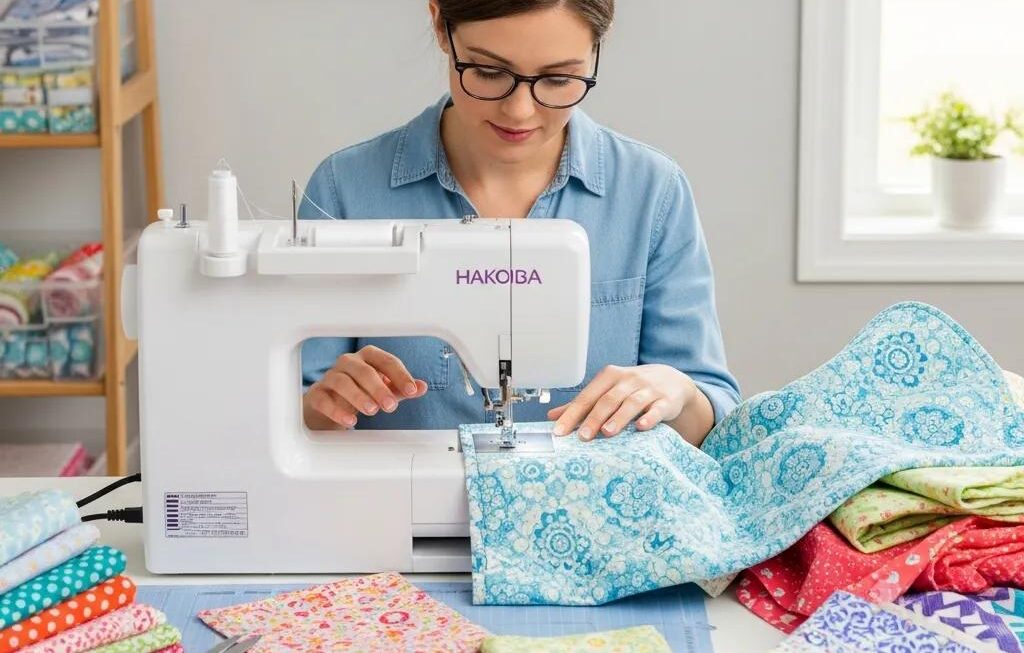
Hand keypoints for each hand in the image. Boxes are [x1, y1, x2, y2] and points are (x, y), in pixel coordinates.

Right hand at [303, 345, 427, 429]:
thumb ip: (401, 388)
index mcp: (367, 357)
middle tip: (391, 406)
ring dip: (359, 396)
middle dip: (379, 388)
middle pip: (363, 370)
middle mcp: (348, 363)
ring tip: (372, 411)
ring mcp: (330, 377)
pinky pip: (324, 399)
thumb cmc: (359, 391)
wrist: (328, 403)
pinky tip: (350, 422)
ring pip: (342, 382)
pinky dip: (337, 410)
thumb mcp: (383, 389)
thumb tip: (422, 387)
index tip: (412, 390)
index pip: (385, 361)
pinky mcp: (317, 394)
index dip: (400, 375)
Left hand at [548, 364, 691, 440]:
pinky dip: (649, 417)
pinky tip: (641, 427)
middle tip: (583, 437)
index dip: (572, 413)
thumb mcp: (608, 390)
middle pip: (607, 399)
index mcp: (609, 377)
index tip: (559, 431)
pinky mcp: (665, 401)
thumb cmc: (633, 388)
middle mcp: (628, 380)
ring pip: (631, 403)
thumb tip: (552, 416)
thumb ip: (583, 404)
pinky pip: (657, 409)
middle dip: (594, 418)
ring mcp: (648, 390)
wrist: (671, 380)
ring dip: (619, 418)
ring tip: (607, 432)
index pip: (587, 396)